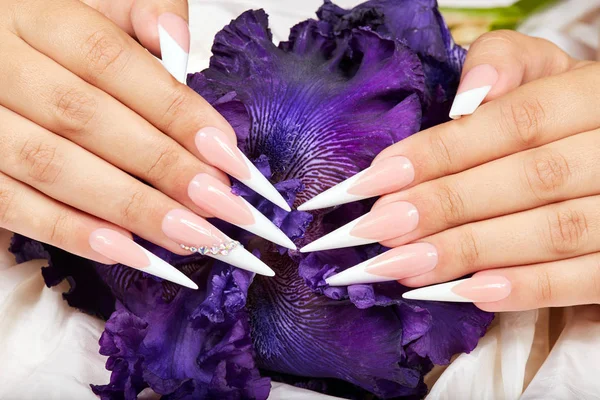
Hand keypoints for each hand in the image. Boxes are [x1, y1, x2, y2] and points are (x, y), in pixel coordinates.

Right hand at [0, 0, 294, 287]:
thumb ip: (135, 10)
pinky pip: (10, 204)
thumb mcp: (87, 2)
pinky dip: (70, 232)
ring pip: (52, 167)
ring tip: (191, 236)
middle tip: (222, 204)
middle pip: (86, 119)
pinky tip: (128, 251)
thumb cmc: (44, 33)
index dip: (175, 111)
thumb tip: (175, 36)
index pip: (112, 62)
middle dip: (163, 167)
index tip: (228, 154)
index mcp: (35, 15)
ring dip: (129, 209)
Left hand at [299, 30, 599, 310]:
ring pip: (555, 232)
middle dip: (444, 206)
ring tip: (400, 265)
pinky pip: (588, 278)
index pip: (515, 123)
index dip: (440, 152)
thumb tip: (468, 95)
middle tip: (376, 229)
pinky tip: (468, 293)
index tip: (374, 180)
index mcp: (593, 95)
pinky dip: (529, 289)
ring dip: (470, 252)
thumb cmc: (563, 107)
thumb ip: (505, 63)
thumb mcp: (542, 69)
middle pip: (530, 179)